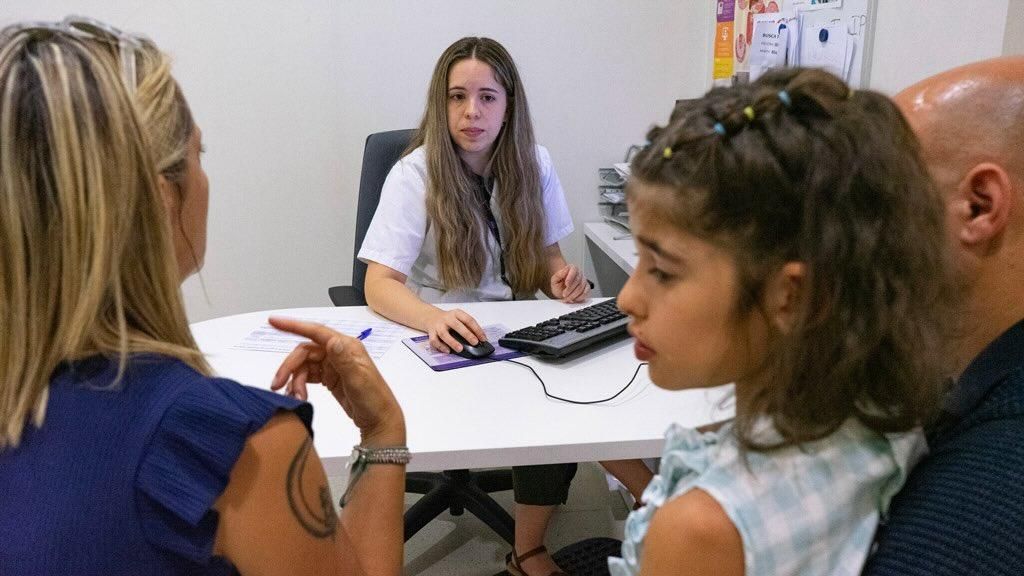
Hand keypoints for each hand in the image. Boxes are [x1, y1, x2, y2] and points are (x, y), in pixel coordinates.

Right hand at [268, 317, 404, 444]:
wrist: (380, 420)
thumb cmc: (374, 399)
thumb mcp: (359, 380)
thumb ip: (344, 361)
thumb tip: (332, 341)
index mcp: (347, 347)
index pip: (316, 332)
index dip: (294, 326)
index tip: (274, 322)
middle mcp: (339, 352)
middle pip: (305, 352)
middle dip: (289, 367)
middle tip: (277, 384)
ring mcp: (334, 365)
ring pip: (305, 365)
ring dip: (295, 379)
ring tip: (295, 397)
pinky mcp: (330, 378)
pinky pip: (308, 376)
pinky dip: (300, 384)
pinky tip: (298, 396)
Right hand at [422, 308, 486, 353]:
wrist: (431, 317)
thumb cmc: (449, 320)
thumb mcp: (459, 318)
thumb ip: (468, 327)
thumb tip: (479, 339)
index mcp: (456, 313)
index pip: (468, 320)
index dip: (477, 329)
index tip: (483, 338)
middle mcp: (447, 318)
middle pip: (457, 326)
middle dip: (467, 334)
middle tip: (475, 343)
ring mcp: (438, 326)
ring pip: (444, 334)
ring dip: (452, 342)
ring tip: (460, 349)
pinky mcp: (431, 333)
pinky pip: (434, 340)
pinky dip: (441, 346)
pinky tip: (448, 351)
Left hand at [550, 264, 590, 302]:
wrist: (561, 291)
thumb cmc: (558, 285)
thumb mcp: (554, 280)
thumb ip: (559, 274)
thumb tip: (565, 270)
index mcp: (571, 268)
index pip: (574, 270)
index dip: (570, 278)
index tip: (566, 284)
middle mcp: (579, 273)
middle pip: (578, 280)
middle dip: (570, 289)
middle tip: (564, 294)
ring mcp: (584, 280)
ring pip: (581, 288)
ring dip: (573, 295)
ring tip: (567, 298)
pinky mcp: (587, 288)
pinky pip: (586, 293)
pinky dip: (579, 297)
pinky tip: (573, 299)